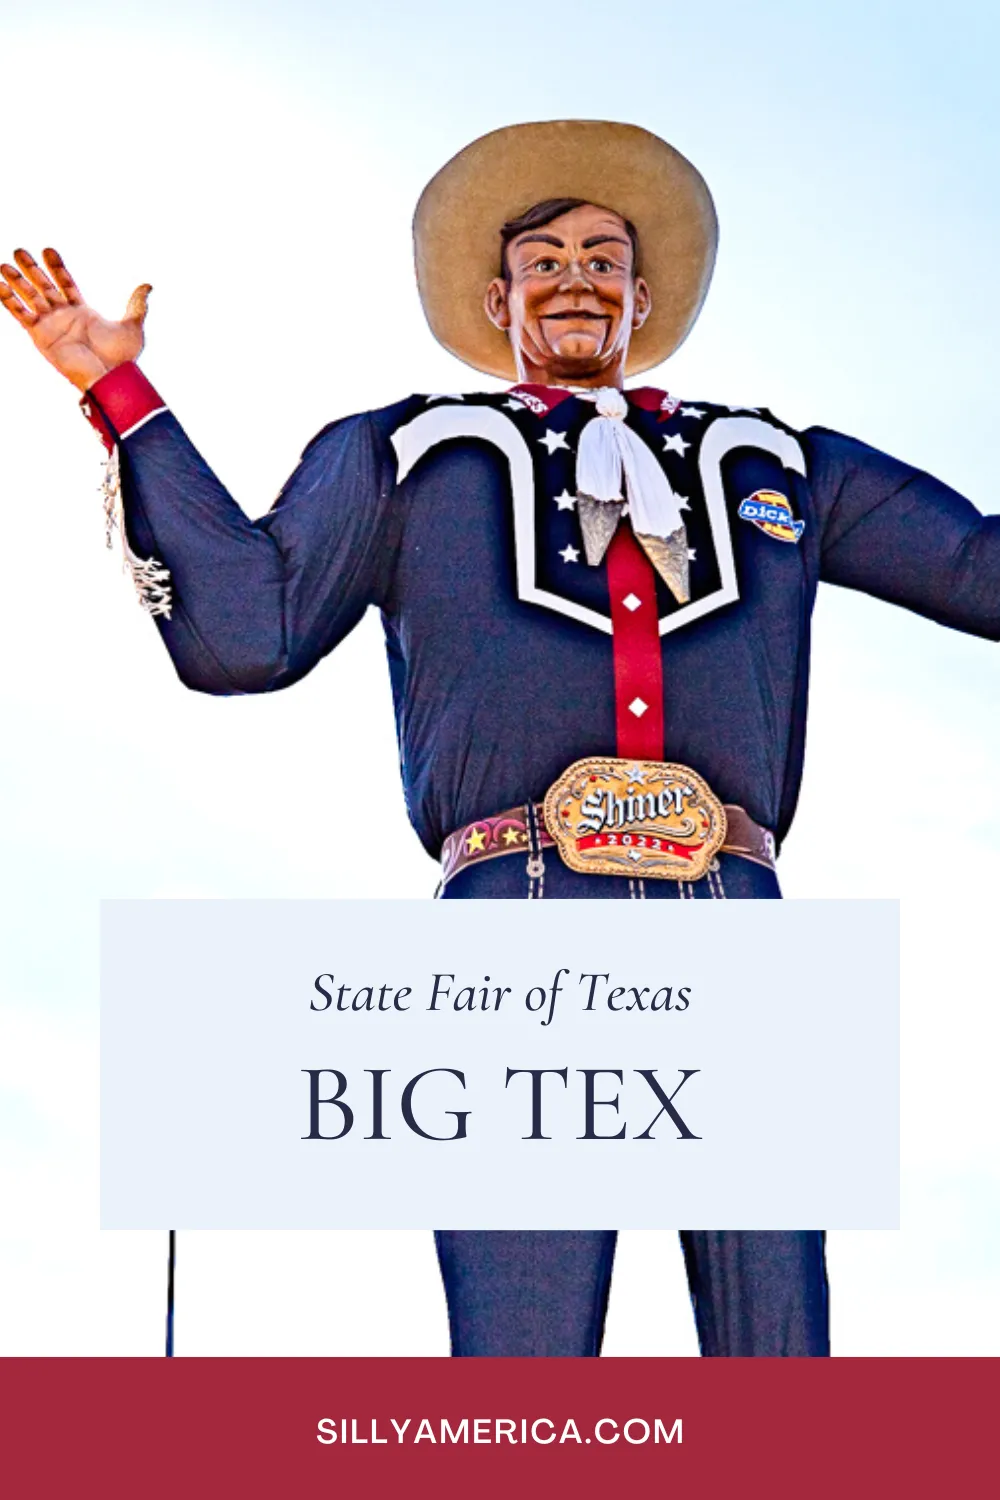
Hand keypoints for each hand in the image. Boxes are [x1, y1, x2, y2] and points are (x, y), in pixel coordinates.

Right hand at [0, 248, 151, 392]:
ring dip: (17, 281)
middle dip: (32, 269)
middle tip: (19, 250)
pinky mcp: (41, 336)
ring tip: (4, 264)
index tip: (48, 250)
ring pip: (30, 297)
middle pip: (44, 286)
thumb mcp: (132, 326)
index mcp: (82, 312)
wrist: (109, 377)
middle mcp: (63, 316)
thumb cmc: (122, 358)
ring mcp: (51, 325)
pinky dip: (9, 301)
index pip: (65, 282)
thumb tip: (148, 286)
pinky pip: (21, 315)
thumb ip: (136, 305)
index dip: (57, 267)